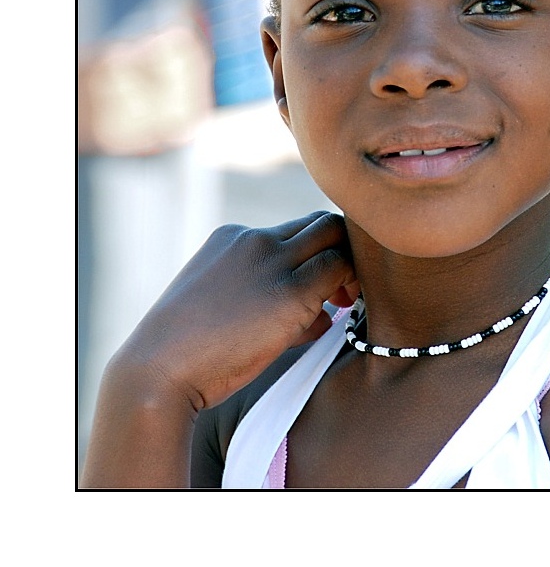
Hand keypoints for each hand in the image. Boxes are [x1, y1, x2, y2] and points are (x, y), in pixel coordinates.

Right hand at [115, 211, 358, 411]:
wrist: (159, 369)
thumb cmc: (190, 351)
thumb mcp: (224, 308)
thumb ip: (270, 300)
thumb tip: (321, 315)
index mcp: (233, 237)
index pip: (292, 232)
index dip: (310, 257)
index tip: (313, 291)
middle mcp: (255, 239)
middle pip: (319, 222)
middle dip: (338, 248)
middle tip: (339, 291)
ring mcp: (273, 260)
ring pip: (334, 233)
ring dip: (348, 265)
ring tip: (342, 301)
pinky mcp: (291, 290)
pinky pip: (337, 269)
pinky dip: (348, 284)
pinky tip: (337, 314)